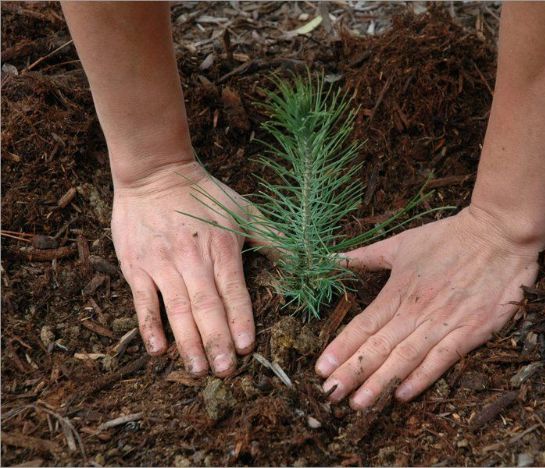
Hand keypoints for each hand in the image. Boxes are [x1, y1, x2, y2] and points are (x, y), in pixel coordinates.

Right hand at [112, 160, 254, 376]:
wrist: (155, 173)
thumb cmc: (205, 194)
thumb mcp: (244, 210)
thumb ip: (273, 238)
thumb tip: (304, 259)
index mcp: (221, 248)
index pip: (233, 291)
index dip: (240, 320)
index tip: (247, 348)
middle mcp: (192, 259)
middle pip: (206, 306)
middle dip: (217, 341)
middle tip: (225, 372)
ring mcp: (162, 264)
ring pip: (177, 309)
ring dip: (188, 341)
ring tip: (198, 370)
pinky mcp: (137, 266)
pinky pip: (143, 300)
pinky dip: (149, 326)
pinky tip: (158, 350)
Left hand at [315, 206, 540, 407]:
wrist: (499, 234)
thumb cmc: (448, 237)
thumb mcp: (401, 243)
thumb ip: (366, 256)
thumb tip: (333, 259)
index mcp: (398, 291)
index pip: (363, 325)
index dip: (341, 348)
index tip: (320, 369)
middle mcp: (416, 311)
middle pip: (378, 347)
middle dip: (352, 373)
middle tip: (330, 395)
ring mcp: (443, 323)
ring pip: (405, 358)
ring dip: (380, 382)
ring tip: (358, 404)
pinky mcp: (471, 331)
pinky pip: (442, 359)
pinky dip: (422, 378)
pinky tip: (402, 395)